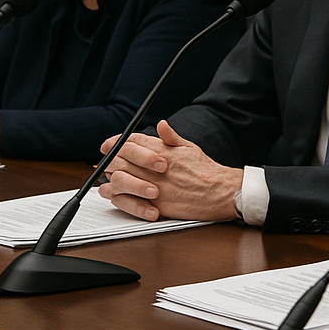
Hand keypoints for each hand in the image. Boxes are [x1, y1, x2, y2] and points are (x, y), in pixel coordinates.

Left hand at [98, 120, 241, 222]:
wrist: (220, 192)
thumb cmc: (206, 171)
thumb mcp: (189, 147)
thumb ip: (171, 137)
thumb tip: (161, 124)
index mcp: (163, 151)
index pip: (132, 141)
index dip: (116, 141)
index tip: (109, 144)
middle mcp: (155, 168)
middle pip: (120, 159)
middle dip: (110, 159)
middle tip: (108, 161)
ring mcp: (154, 186)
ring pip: (119, 179)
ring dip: (112, 178)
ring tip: (111, 179)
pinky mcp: (155, 205)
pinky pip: (128, 201)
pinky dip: (119, 198)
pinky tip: (116, 195)